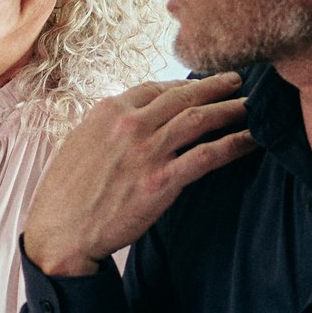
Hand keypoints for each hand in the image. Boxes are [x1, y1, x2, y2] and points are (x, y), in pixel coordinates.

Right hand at [22, 74, 252, 275]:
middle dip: (215, 86)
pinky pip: (207, 156)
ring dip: (230, 109)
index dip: (184, 85)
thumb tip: (131, 119)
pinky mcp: (161, 181)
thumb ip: (108, 126)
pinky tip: (250, 141)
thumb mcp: (79, 143)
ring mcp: (147, 151)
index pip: (156, 88)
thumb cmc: (66, 193)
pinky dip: (233, 145)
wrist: (61, 232)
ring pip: (199, 119)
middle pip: (183, 96)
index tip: (201, 86)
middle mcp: (130, 124)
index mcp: (108, 111)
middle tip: (238, 80)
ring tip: (250, 106)